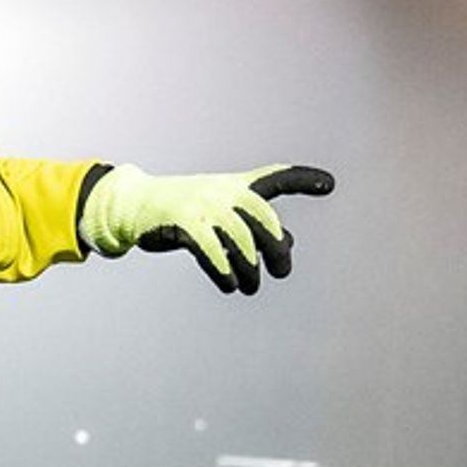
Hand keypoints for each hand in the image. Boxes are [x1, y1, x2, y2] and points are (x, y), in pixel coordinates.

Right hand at [78, 164, 335, 294]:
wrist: (136, 204)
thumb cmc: (186, 212)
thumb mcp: (223, 214)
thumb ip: (256, 227)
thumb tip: (289, 245)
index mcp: (236, 186)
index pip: (276, 178)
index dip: (303, 180)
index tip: (330, 184)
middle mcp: (223, 191)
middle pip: (263, 218)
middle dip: (276, 248)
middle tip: (281, 273)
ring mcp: (202, 205)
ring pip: (240, 240)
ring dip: (249, 270)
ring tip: (249, 288)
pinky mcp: (183, 223)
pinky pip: (211, 250)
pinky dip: (224, 271)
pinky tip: (229, 286)